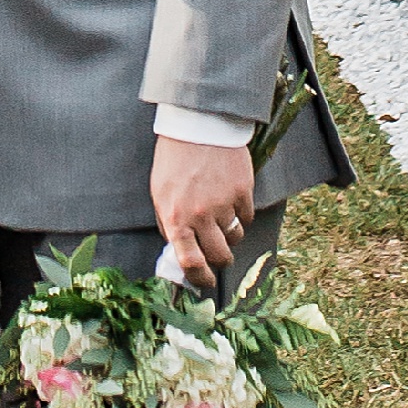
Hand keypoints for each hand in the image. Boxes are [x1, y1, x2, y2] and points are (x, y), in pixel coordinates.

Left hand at [150, 133, 255, 279]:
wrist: (197, 126)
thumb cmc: (174, 161)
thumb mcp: (160, 195)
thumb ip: (170, 225)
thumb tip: (181, 252)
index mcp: (175, 218)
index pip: (189, 262)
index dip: (200, 278)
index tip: (206, 281)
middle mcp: (200, 215)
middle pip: (219, 256)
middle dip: (220, 260)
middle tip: (219, 253)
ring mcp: (224, 204)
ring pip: (235, 237)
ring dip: (230, 234)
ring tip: (222, 217)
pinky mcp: (242, 191)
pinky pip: (247, 218)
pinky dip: (241, 215)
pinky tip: (231, 199)